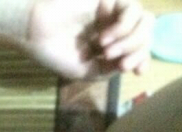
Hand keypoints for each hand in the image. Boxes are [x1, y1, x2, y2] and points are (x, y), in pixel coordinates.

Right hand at [25, 0, 154, 79]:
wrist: (35, 32)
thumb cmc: (54, 52)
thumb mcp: (84, 71)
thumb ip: (109, 68)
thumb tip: (130, 62)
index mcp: (109, 44)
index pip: (138, 48)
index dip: (144, 58)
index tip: (138, 71)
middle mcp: (114, 26)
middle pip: (145, 34)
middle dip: (138, 52)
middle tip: (120, 64)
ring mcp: (113, 11)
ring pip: (144, 22)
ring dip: (131, 41)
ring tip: (107, 52)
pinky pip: (131, 11)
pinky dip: (122, 28)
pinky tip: (103, 39)